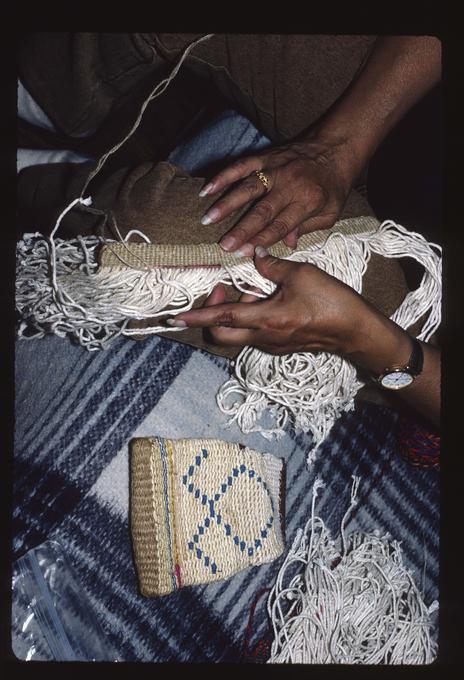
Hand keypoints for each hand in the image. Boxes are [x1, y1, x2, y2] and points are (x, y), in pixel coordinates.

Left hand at [167, 247, 407, 363]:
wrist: (357, 332)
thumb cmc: (333, 302)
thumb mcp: (302, 275)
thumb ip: (272, 265)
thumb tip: (253, 254)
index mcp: (266, 320)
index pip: (221, 318)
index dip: (196, 316)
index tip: (175, 317)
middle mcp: (264, 338)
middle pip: (221, 334)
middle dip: (210, 315)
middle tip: (221, 289)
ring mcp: (272, 345)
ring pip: (237, 334)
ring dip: (235, 314)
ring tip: (252, 289)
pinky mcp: (281, 346)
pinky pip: (254, 334)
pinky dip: (250, 318)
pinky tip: (266, 300)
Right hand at [198, 137, 357, 255]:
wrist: (336, 148)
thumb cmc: (332, 186)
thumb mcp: (330, 213)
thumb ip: (307, 228)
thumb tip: (286, 243)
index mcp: (307, 202)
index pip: (280, 226)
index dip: (261, 240)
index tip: (243, 253)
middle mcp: (290, 185)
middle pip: (262, 211)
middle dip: (242, 229)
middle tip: (224, 245)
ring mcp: (276, 169)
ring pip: (248, 187)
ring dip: (226, 204)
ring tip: (208, 218)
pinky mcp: (266, 157)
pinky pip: (242, 166)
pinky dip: (224, 176)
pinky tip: (208, 189)